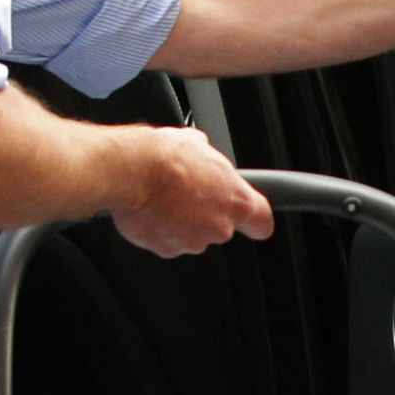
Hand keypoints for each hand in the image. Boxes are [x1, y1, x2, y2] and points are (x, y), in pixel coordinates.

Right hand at [108, 125, 272, 258]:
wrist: (132, 171)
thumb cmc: (165, 157)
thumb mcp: (197, 144)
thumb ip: (209, 161)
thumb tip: (201, 153)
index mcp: (236, 201)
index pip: (262, 222)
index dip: (255, 222)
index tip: (251, 221)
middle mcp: (219, 226)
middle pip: (220, 227)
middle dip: (204, 214)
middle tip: (186, 193)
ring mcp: (193, 242)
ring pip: (191, 235)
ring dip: (180, 221)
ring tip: (163, 197)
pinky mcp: (167, 250)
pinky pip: (167, 241)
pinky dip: (159, 229)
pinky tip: (150, 209)